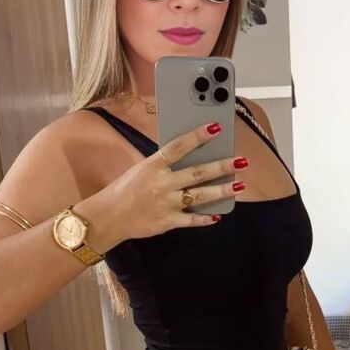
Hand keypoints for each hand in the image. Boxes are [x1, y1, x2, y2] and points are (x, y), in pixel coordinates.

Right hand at [103, 121, 248, 241]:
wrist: (108, 217)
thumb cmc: (125, 190)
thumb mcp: (141, 169)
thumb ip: (163, 164)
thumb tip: (190, 156)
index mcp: (152, 166)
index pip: (178, 147)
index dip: (197, 136)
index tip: (215, 128)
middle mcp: (161, 184)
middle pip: (196, 173)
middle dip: (221, 166)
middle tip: (240, 160)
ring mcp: (166, 204)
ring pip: (200, 196)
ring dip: (221, 190)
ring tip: (239, 185)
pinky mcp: (167, 222)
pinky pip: (191, 220)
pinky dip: (205, 218)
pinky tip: (218, 215)